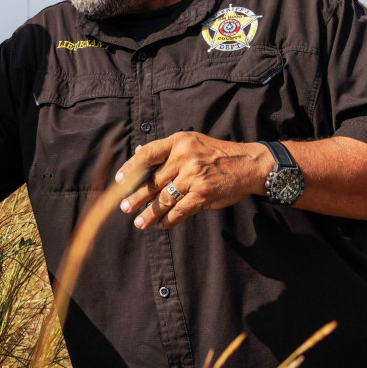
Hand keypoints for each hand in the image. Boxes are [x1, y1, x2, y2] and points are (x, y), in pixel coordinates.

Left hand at [115, 132, 269, 229]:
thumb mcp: (191, 142)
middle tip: (124, 207)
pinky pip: (180, 210)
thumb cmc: (216, 153)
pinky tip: (161, 224)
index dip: (130, 168)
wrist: (248, 164)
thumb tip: (138, 152)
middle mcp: (184, 158)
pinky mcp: (203, 194)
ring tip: (139, 222)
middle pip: (153, 180)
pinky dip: (169, 219)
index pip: (147, 154)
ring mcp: (194, 177)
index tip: (119, 180)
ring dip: (150, 213)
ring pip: (165, 198)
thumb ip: (166, 149)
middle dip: (137, 196)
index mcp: (178, 142)